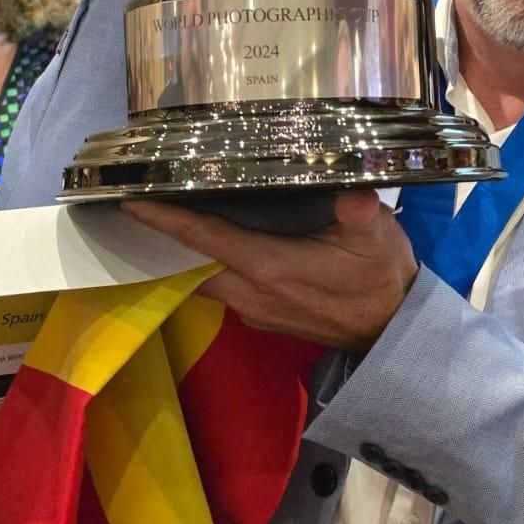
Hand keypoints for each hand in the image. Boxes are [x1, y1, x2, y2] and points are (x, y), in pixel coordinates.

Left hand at [124, 190, 418, 354]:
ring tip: (166, 220)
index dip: (166, 220)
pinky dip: (207, 267)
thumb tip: (355, 192)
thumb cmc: (381, 280)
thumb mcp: (379, 239)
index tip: (131, 200)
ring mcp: (256, 310)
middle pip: (190, 265)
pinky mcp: (265, 317)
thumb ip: (361, 213)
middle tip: (138, 202)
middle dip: (162, 238)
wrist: (393, 332)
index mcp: (270, 267)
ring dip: (184, 256)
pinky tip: (212, 244)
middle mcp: (252, 293)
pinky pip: (222, 290)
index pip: (204, 240)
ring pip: (203, 282)